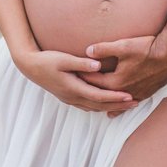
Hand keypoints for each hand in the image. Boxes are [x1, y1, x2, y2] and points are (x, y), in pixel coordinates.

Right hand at [15, 48, 135, 112]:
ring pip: (94, 108)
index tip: (130, 96)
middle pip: (100, 105)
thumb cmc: (47, 60)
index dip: (115, 97)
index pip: (99, 96)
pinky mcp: (68, 97)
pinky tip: (107, 105)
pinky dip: (100, 107)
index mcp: (73, 88)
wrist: (30, 67)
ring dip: (111, 107)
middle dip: (118, 105)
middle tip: (136, 103)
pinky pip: (88, 106)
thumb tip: (98, 65)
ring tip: (126, 105)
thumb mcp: (63, 59)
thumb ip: (81, 63)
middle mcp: (73, 97)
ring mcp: (70, 99)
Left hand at [83, 33, 166, 102]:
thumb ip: (104, 49)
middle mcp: (124, 92)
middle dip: (91, 90)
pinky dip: (120, 106)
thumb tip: (87, 51)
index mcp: (116, 81)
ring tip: (95, 104)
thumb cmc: (147, 48)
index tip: (74, 74)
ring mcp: (136, 94)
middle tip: (79, 87)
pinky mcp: (146, 93)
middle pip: (103, 93)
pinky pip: (129, 103)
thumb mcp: (123, 45)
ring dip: (105, 101)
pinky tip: (118, 109)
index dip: (84, 77)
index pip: (94, 81)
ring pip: (116, 102)